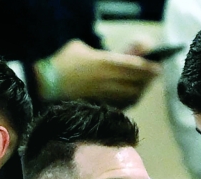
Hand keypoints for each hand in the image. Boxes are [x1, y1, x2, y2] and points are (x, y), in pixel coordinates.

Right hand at [45, 39, 160, 107]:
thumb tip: (136, 49)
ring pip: (132, 97)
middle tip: (152, 77)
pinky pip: (121, 106)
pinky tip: (128, 97)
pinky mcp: (99, 107)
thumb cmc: (62, 62)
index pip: (137, 67)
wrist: (42, 84)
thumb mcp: (84, 47)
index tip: (158, 67)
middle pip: (137, 83)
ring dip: (139, 91)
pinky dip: (129, 101)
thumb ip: (111, 51)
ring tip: (141, 86)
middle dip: (147, 80)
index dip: (150, 68)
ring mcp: (104, 96)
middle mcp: (108, 81)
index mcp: (105, 63)